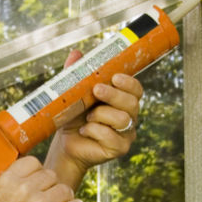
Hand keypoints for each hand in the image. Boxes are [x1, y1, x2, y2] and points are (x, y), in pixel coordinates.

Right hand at [0, 157, 84, 201]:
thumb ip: (11, 180)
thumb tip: (27, 173)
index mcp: (9, 180)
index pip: (33, 162)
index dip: (38, 172)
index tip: (40, 181)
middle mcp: (24, 189)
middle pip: (51, 175)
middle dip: (51, 186)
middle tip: (49, 197)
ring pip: (64, 189)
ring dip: (64, 197)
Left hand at [47, 50, 143, 181]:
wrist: (65, 143)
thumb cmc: (74, 117)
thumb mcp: (74, 94)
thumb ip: (77, 75)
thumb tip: (76, 53)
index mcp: (123, 100)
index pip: (136, 89)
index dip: (129, 83)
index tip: (114, 77)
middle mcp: (129, 116)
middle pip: (132, 103)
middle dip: (114, 95)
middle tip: (96, 90)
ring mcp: (126, 134)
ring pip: (123, 119)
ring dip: (101, 114)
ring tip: (87, 116)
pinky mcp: (118, 149)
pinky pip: (111, 137)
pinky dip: (94, 131)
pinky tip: (84, 130)